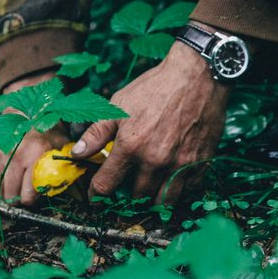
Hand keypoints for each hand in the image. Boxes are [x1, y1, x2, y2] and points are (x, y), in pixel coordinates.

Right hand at [0, 71, 69, 205]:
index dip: (32, 199)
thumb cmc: (43, 130)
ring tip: (13, 179)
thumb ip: (64, 171)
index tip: (34, 194)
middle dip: (18, 197)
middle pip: (10, 197)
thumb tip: (75, 195)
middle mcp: (11, 154)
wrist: (23, 109)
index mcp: (34, 154)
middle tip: (23, 188)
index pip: (27, 197)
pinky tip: (2, 171)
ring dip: (4, 190)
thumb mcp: (60, 148)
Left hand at [71, 41, 230, 203]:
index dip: (96, 195)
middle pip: (137, 197)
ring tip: (147, 190)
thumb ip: (96, 134)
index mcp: (130, 147)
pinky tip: (170, 180)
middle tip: (126, 188)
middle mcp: (155, 161)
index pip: (106, 185)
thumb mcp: (117, 106)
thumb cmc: (153, 89)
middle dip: (128, 197)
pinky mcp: (201, 162)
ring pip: (164, 202)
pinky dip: (177, 190)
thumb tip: (77, 154)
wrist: (196, 77)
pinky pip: (188, 190)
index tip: (94, 198)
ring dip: (152, 200)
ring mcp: (180, 164)